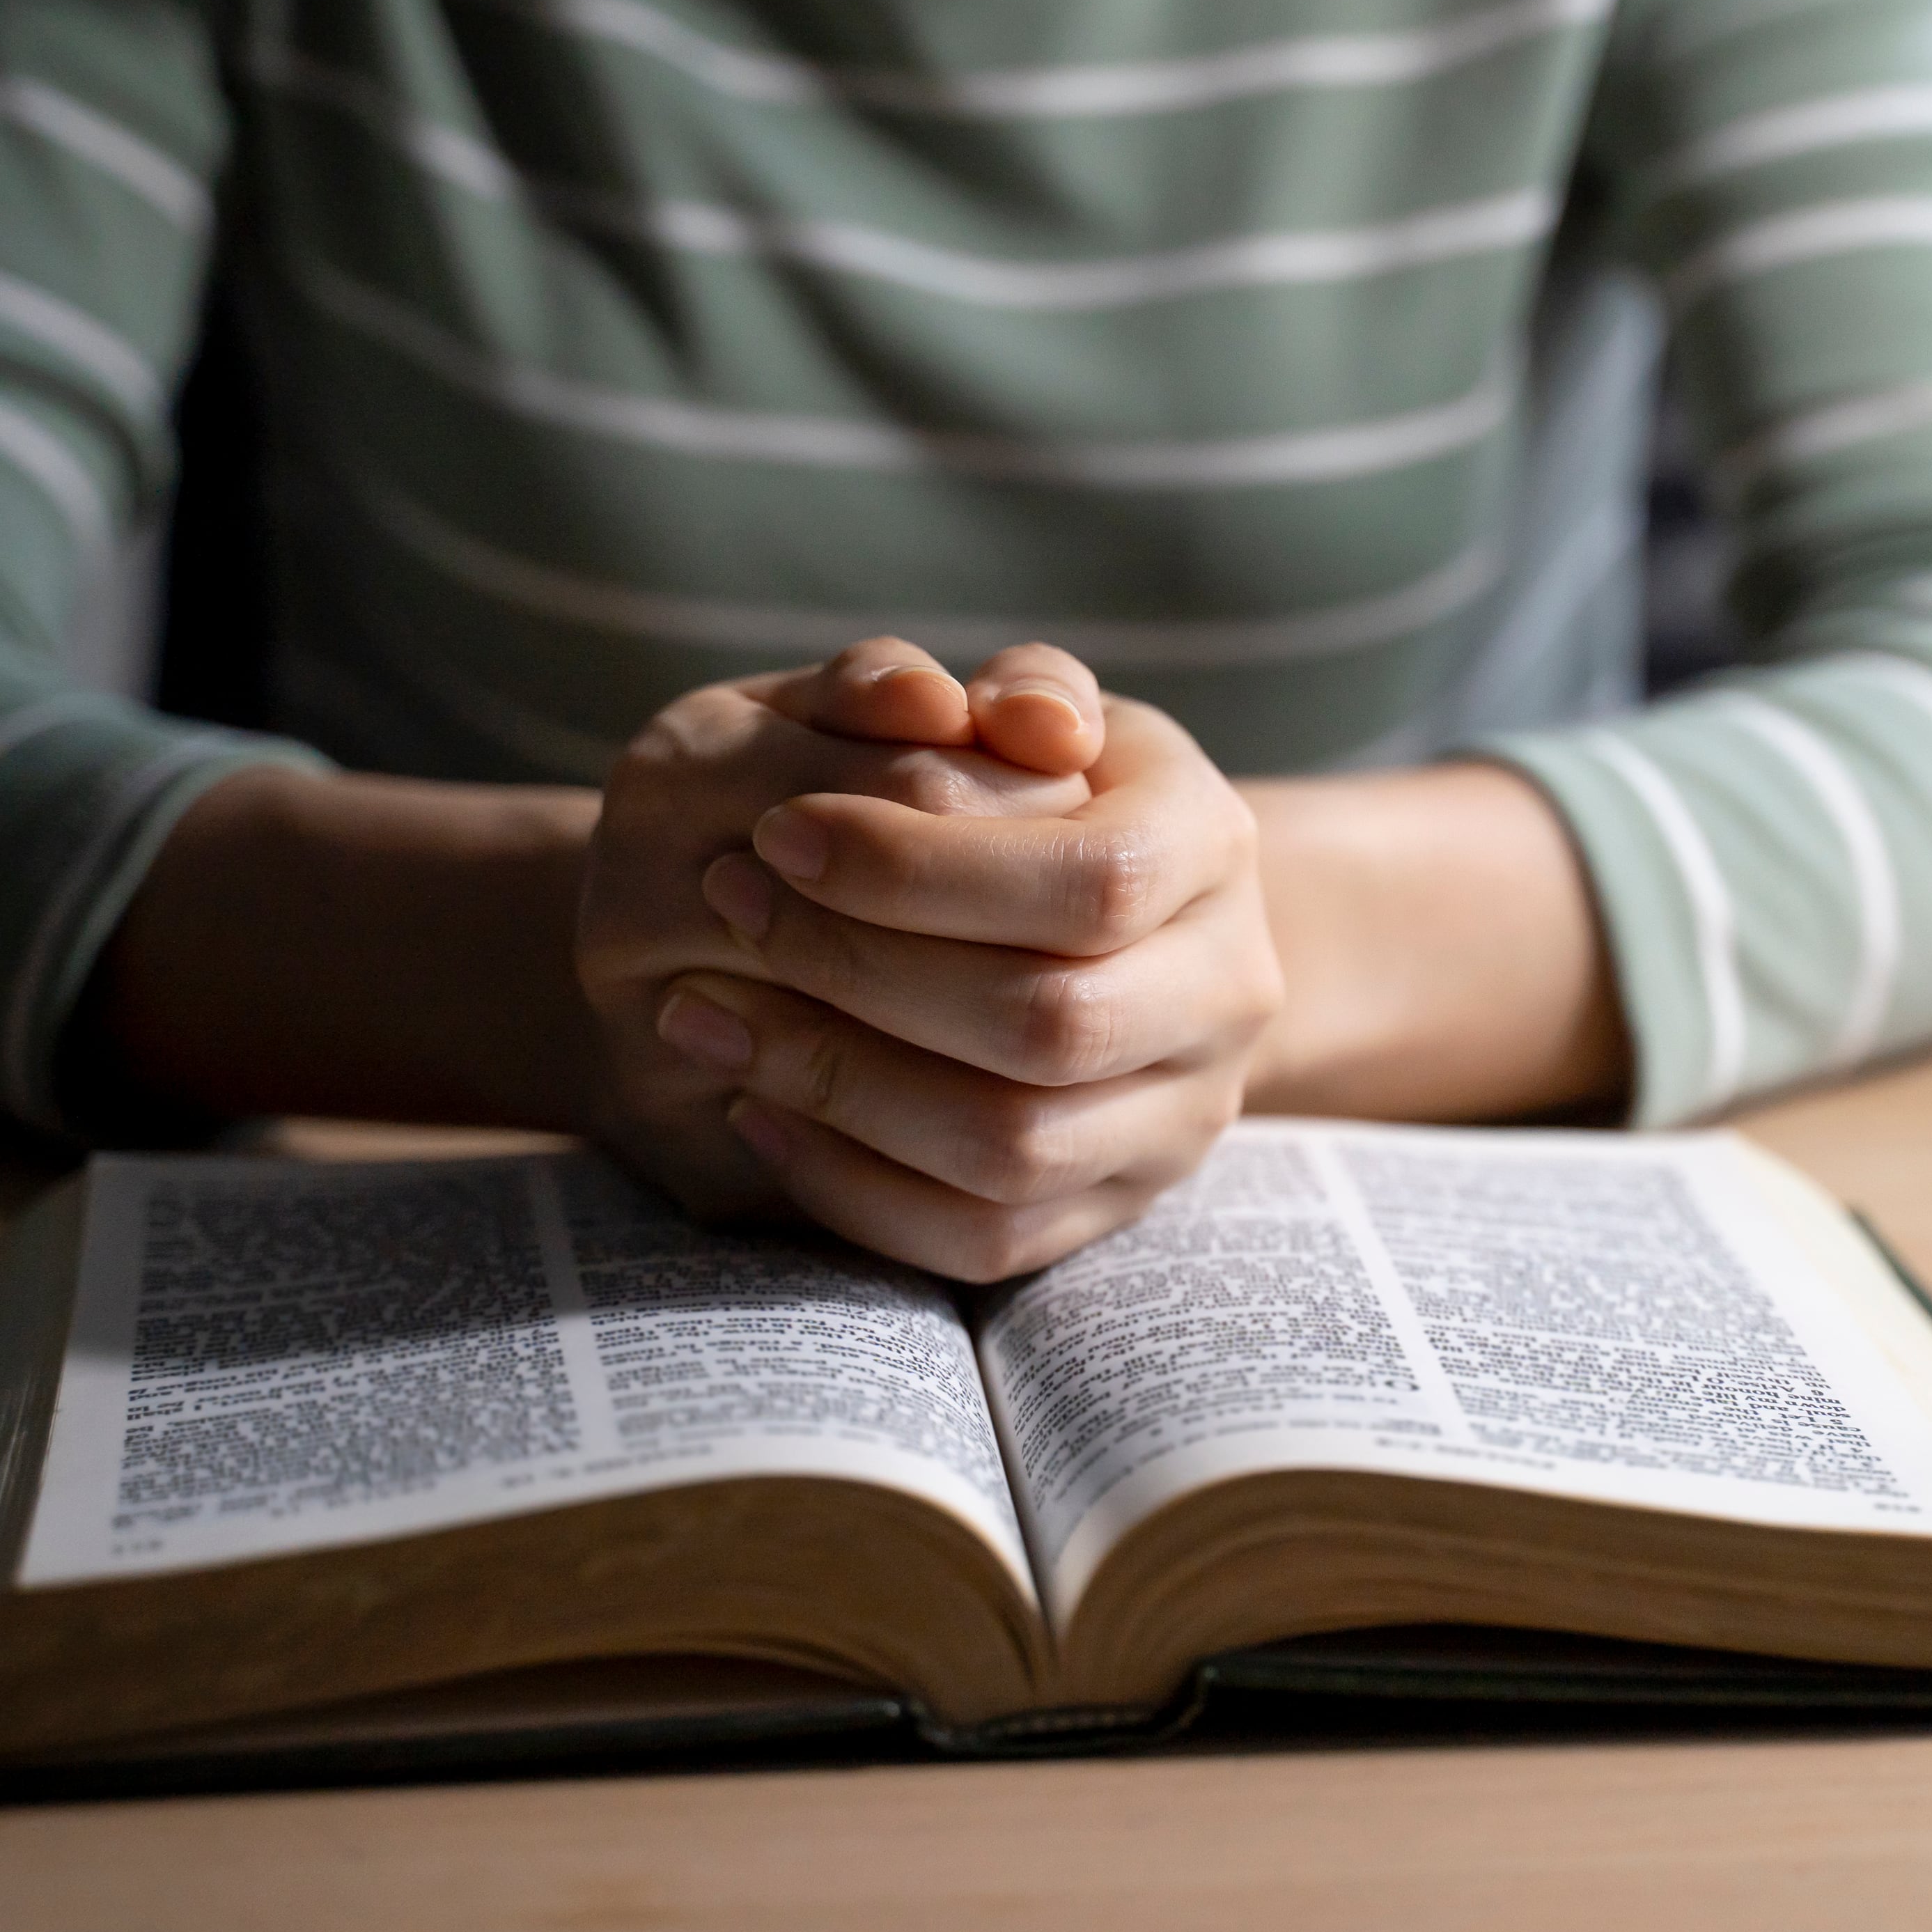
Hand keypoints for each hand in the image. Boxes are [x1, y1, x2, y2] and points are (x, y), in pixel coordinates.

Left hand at [653, 651, 1282, 1283]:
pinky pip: (980, 1239)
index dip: (921, 866)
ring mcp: (1182, 1119)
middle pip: (1049, 1022)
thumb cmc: (1041, 795)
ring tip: (702, 1008)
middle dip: (858, 969)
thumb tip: (1019, 718)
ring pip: (1011, 1148)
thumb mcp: (1035, 716)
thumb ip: (1018, 692)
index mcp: (1214, 846)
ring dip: (834, 1083)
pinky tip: (753, 1103)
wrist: (1114, 925)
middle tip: (726, 905)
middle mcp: (1229, 994)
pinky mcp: (1114, 1211)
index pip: (1091, 878)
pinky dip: (847, 1182)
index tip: (779, 832)